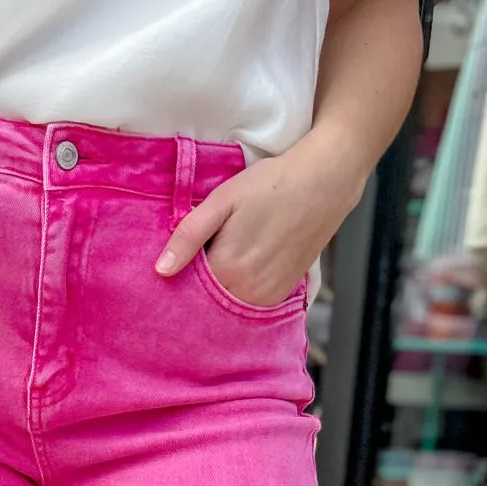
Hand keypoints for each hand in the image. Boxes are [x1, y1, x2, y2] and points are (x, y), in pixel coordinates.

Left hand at [154, 130, 367, 307]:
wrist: (325, 182)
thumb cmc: (272, 185)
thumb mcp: (223, 200)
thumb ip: (190, 235)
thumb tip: (161, 270)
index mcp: (227, 271)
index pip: (186, 290)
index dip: (179, 276)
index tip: (177, 261)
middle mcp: (248, 293)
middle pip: (208, 300)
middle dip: (197, 285)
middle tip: (203, 253)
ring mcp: (268, 297)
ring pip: (229, 303)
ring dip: (221, 287)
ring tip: (229, 253)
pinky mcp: (284, 294)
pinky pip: (250, 302)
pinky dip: (241, 289)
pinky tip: (244, 264)